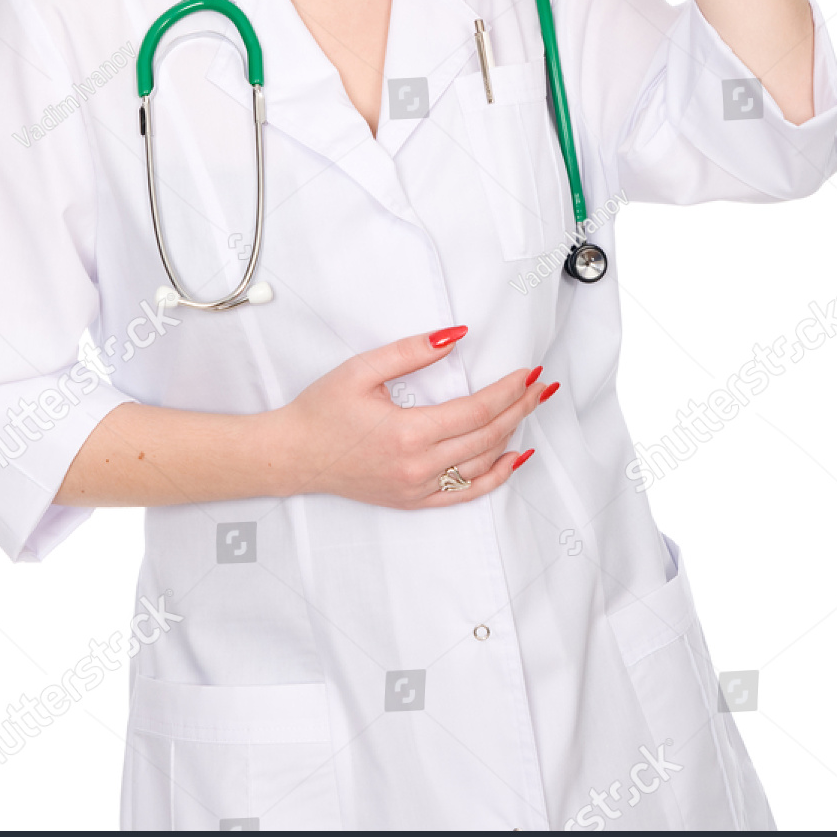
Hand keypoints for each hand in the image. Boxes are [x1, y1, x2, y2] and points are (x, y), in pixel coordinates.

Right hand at [271, 328, 554, 507]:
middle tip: (542, 385)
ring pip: (482, 464)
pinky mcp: (413, 500)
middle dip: (520, 407)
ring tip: (531, 409)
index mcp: (408, 433)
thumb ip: (412, 351)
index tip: (528, 371)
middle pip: (487, 436)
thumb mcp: (362, 369)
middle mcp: (419, 466)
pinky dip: (494, 477)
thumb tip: (456, 336)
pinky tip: (512, 457)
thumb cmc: (322, 410)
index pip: (476, 410)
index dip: (508, 390)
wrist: (294, 455)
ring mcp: (417, 488)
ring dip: (512, 435)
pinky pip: (465, 493)